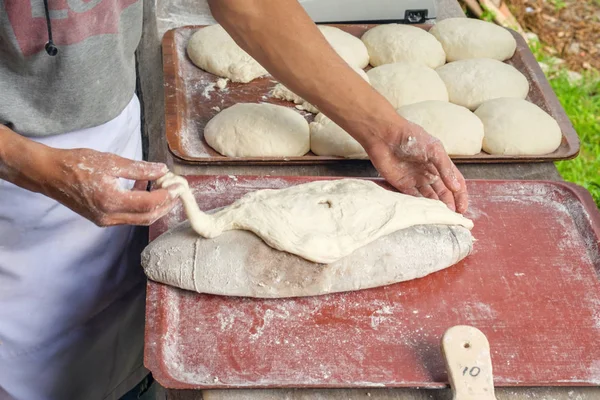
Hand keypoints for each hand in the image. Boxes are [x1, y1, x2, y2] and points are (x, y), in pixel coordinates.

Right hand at [34, 147, 178, 225]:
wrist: (49, 173)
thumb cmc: (77, 164)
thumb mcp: (111, 161)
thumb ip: (139, 169)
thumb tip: (161, 169)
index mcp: (111, 201)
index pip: (148, 204)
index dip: (166, 196)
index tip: (178, 186)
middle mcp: (108, 216)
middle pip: (147, 217)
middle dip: (165, 204)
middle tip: (176, 190)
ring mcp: (104, 220)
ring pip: (139, 219)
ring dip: (154, 206)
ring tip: (163, 188)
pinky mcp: (101, 219)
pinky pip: (128, 216)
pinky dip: (140, 206)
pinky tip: (144, 188)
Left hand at [365, 121, 468, 212]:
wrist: (385, 136)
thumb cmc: (412, 137)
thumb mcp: (434, 149)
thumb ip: (445, 168)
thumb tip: (456, 187)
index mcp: (440, 164)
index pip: (455, 182)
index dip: (460, 195)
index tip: (462, 208)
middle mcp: (429, 173)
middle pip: (443, 193)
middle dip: (449, 205)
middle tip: (452, 217)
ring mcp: (416, 180)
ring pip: (429, 198)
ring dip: (435, 207)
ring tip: (440, 217)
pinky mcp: (402, 185)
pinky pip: (414, 198)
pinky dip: (420, 206)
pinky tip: (425, 212)